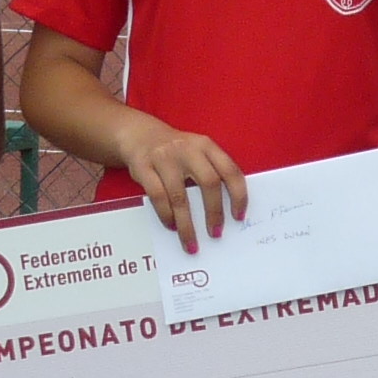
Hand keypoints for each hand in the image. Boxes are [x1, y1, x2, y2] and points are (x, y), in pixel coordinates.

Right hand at [121, 124, 246, 250]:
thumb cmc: (176, 151)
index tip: (238, 217)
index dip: (238, 195)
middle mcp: (188, 149)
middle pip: (208, 183)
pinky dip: (166, 215)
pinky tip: (172, 226)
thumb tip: (228, 210)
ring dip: (187, 224)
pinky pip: (157, 196)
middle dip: (214, 212)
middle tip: (216, 233)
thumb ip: (212, 171)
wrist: (139, 134)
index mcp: (206, 146)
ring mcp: (165, 157)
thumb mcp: (197, 152)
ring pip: (180, 196)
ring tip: (191, 242)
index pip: (230, 171)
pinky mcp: (144, 167)